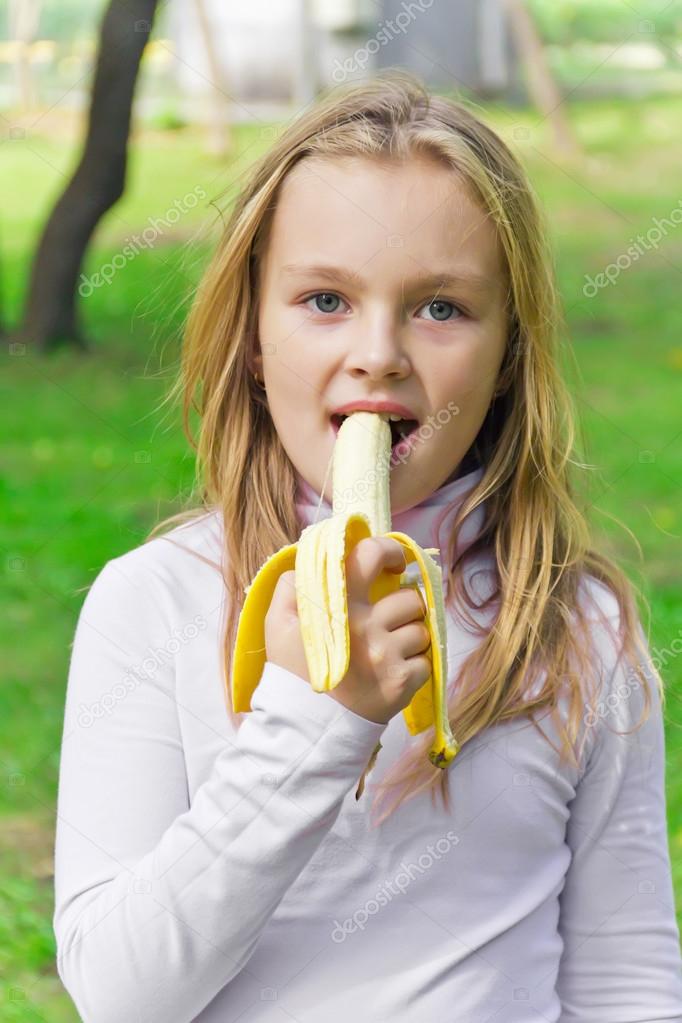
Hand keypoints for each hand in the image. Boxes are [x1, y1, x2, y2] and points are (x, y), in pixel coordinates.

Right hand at [265, 538, 430, 725]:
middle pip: (411, 598)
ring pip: (422, 629)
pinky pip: (426, 660)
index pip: (372, 555)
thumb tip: (319, 561)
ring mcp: (387, 655)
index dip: (390, 550)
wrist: (306, 727)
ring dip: (410, 637)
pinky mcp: (402, 683)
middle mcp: (367, 626)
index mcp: (339, 604)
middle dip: (403, 607)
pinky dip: (414, 665)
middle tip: (387, 620)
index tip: (394, 562)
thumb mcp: (278, 621)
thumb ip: (294, 583)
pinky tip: (391, 672)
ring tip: (388, 649)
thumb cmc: (293, 670)